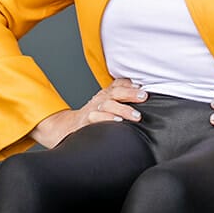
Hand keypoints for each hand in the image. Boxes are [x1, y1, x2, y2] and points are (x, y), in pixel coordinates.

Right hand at [32, 79, 147, 148]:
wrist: (68, 128)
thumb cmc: (94, 115)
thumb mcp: (106, 101)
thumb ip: (120, 92)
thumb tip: (137, 84)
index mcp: (105, 95)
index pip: (118, 85)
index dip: (131, 86)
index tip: (144, 89)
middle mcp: (99, 100)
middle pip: (115, 93)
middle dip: (130, 94)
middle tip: (144, 97)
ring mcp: (92, 111)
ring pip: (107, 105)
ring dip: (122, 109)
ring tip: (136, 116)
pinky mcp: (86, 122)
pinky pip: (96, 119)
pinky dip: (107, 119)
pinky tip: (118, 123)